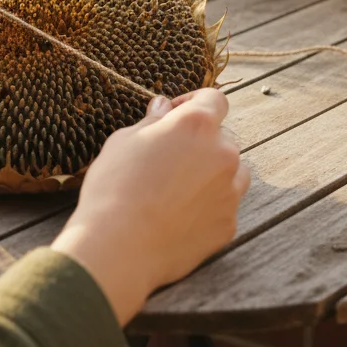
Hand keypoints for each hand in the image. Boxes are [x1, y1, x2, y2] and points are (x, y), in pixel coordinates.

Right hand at [50, 89, 251, 325]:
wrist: (119, 247)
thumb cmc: (114, 187)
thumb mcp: (123, 142)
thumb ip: (151, 122)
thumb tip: (163, 107)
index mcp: (197, 125)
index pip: (215, 99)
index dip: (195, 101)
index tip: (176, 112)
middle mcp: (223, 154)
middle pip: (224, 137)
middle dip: (201, 141)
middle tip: (170, 157)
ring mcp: (230, 191)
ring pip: (233, 171)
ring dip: (213, 172)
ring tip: (179, 187)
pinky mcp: (229, 224)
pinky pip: (225, 205)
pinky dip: (209, 204)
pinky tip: (180, 214)